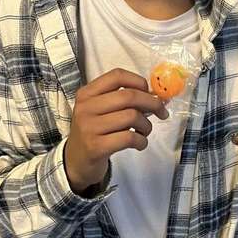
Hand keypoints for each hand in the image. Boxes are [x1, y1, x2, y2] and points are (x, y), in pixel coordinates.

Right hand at [64, 67, 169, 192]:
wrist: (76, 161)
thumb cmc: (94, 133)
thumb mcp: (100, 111)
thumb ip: (123, 101)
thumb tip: (156, 96)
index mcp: (87, 94)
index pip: (117, 76)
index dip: (139, 82)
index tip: (150, 93)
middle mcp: (86, 107)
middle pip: (129, 96)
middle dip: (152, 104)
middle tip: (161, 112)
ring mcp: (89, 127)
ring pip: (132, 117)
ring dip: (147, 126)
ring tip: (144, 132)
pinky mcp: (96, 146)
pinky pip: (129, 138)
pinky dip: (142, 141)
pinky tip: (140, 144)